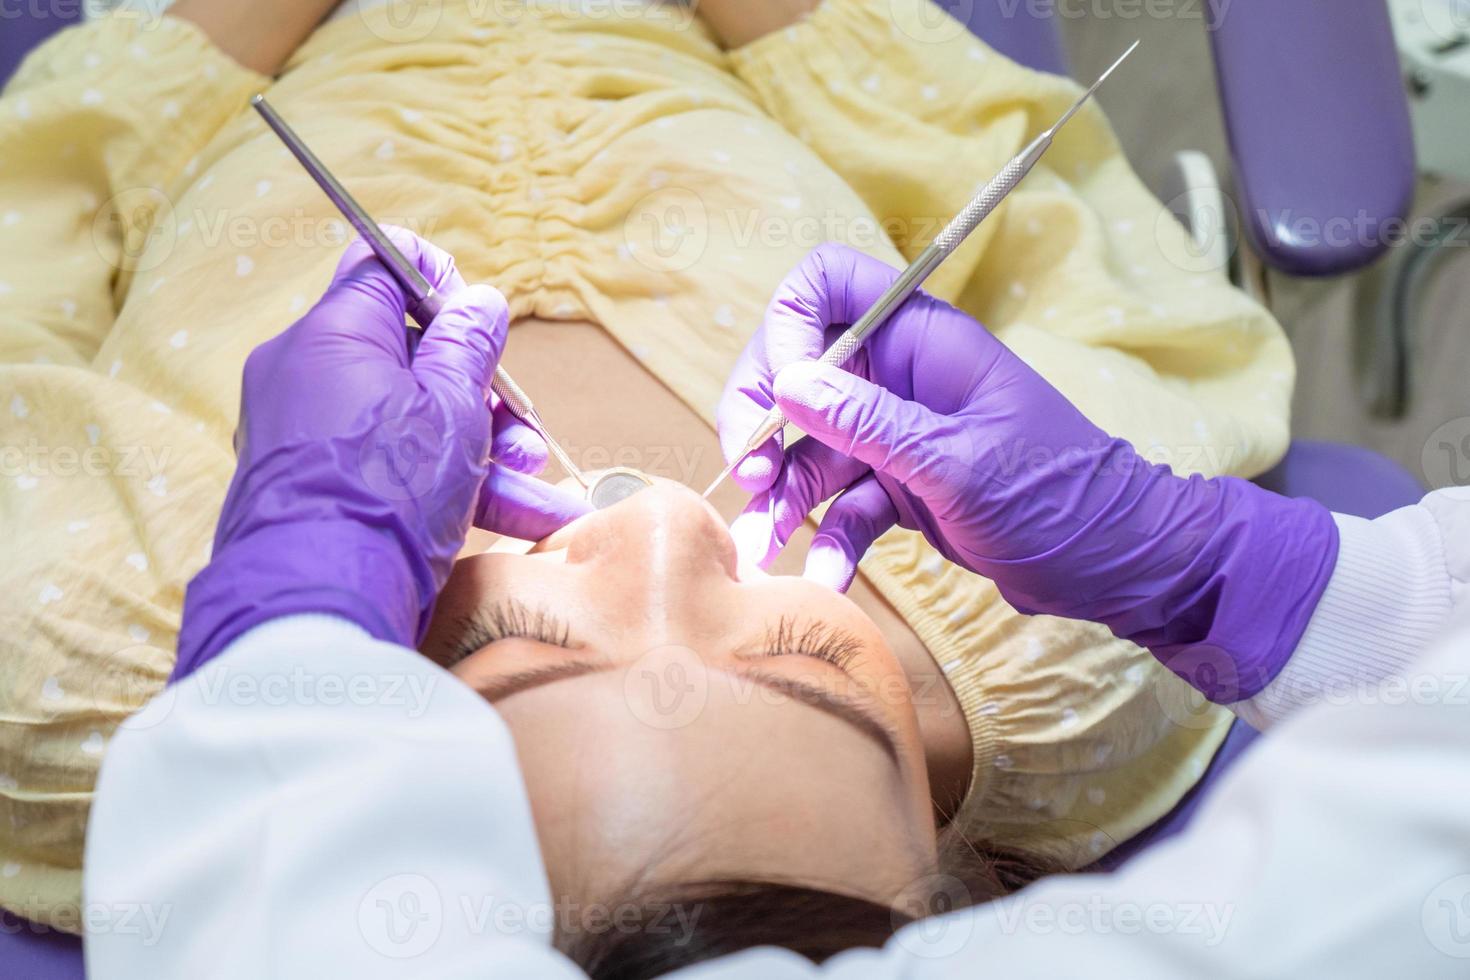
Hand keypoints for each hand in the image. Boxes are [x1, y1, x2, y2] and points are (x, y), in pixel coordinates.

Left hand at [175, 229, 588, 678]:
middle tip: (523, 430)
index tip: (480, 325)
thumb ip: (469, 348)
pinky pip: (389, 466)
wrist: (318, 604)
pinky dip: (447, 485)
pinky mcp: (315, 487)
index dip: (444, 282)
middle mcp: (309, 373)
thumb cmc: (387, 493)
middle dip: (483, 392)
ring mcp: (307, 433)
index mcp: (336, 333)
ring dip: (483, 449)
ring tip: (539, 491)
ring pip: (410, 418)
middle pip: (410, 354)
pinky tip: (519, 519)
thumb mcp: (454, 410)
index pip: (385, 264)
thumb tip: (478, 302)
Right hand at [717, 244, 1337, 700]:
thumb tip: (787, 382)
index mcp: (919, 339)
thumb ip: (868, 424)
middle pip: (797, 372)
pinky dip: (828, 540)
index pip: (827, 284)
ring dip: (781, 498)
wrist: (1116, 564)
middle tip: (749, 478)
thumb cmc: (1056, 495)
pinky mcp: (900, 488)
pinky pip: (843, 504)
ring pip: (811, 448)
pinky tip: (824, 580)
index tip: (782, 390)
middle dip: (762, 424)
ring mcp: (897, 434)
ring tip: (758, 549)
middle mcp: (898, 377)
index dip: (787, 324)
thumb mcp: (956, 461)